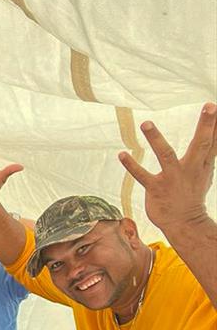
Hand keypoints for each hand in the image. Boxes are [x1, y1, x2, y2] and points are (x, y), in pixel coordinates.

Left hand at [118, 103, 215, 230]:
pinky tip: (122, 154)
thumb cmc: (192, 194)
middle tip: (209, 107)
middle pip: (201, 144)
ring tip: (146, 123)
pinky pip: (142, 175)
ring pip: (165, 155)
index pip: (212, 142)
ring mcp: (172, 178)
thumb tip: (214, 135)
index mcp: (203, 165)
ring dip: (156, 139)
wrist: (185, 223)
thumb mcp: (204, 172)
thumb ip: (207, 153)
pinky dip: (131, 165)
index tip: (215, 106)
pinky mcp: (156, 188)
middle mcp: (190, 169)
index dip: (215, 124)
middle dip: (206, 126)